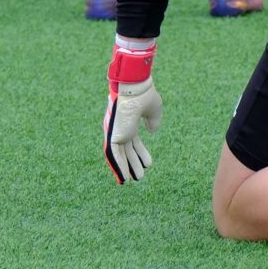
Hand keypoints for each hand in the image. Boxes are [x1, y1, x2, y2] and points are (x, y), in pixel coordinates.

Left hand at [104, 41, 161, 183]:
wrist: (136, 88)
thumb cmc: (145, 94)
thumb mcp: (154, 109)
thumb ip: (154, 120)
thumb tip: (153, 130)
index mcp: (129, 122)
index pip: (134, 142)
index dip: (141, 153)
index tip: (148, 163)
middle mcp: (122, 128)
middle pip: (127, 150)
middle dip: (134, 163)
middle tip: (140, 176)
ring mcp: (117, 132)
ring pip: (121, 155)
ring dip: (127, 168)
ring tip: (134, 180)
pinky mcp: (113, 136)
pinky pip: (115, 155)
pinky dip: (119, 166)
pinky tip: (124, 177)